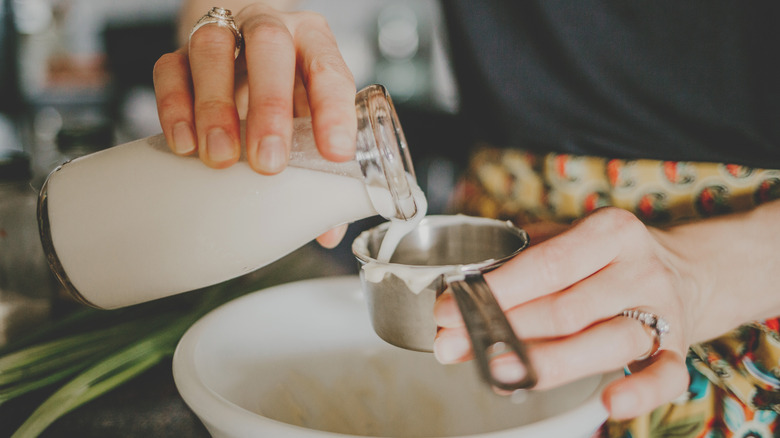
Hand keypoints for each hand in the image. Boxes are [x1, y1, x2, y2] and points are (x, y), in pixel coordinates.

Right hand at [153, 3, 356, 173]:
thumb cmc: (288, 92)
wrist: (241, 54)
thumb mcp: (313, 118)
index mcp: (314, 43)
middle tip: (268, 162)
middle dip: (269, 105)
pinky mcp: (179, 54)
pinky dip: (175, 108)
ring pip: (213, 49)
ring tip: (221, 158)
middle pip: (269, 45)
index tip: (335, 154)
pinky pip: (170, 70)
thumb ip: (324, 169)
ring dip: (216, 107)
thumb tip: (328, 229)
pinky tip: (186, 146)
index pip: (329, 69)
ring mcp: (223, 37)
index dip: (334, 111)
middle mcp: (270, 29)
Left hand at [433, 207, 695, 419]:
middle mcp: (639, 270)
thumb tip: (463, 289)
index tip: (451, 307)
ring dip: (546, 362)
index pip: (546, 265)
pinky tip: (609, 403)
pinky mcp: (679, 349)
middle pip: (566, 309)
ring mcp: (663, 312)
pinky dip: (640, 392)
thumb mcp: (570, 238)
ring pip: (604, 343)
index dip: (495, 290)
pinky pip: (667, 376)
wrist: (687, 269)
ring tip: (499, 372)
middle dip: (502, 330)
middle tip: (455, 344)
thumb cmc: (609, 257)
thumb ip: (521, 259)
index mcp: (610, 233)